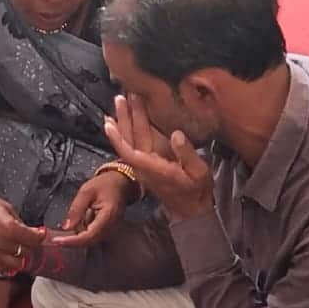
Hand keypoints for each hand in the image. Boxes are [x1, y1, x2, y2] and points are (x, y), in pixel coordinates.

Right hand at [0, 187, 47, 274]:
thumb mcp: (7, 208)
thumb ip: (20, 223)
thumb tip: (32, 232)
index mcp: (10, 228)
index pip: (35, 240)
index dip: (40, 236)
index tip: (40, 233)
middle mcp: (2, 243)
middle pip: (26, 253)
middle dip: (30, 246)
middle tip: (28, 239)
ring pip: (16, 265)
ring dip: (20, 257)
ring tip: (18, 248)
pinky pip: (2, 267)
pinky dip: (8, 264)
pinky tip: (7, 254)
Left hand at [49, 170, 133, 246]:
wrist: (120, 183)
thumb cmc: (105, 185)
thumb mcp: (86, 192)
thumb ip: (76, 209)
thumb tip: (66, 227)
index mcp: (108, 217)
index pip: (89, 236)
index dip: (72, 241)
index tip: (57, 241)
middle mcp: (111, 227)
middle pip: (89, 242)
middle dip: (71, 242)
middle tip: (54, 238)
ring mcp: (109, 230)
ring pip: (89, 241)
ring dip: (75, 238)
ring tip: (61, 232)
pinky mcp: (106, 230)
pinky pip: (92, 236)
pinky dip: (80, 233)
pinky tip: (73, 226)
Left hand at [102, 95, 213, 222]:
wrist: (191, 210)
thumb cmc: (197, 191)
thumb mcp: (199, 172)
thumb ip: (187, 154)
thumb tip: (176, 134)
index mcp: (154, 168)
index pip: (129, 152)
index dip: (117, 138)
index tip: (109, 122)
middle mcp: (144, 167)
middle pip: (128, 141)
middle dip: (123, 118)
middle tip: (120, 97)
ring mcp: (144, 166)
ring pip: (129, 141)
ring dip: (124, 121)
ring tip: (120, 102)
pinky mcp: (147, 164)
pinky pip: (132, 144)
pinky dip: (127, 131)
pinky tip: (124, 121)